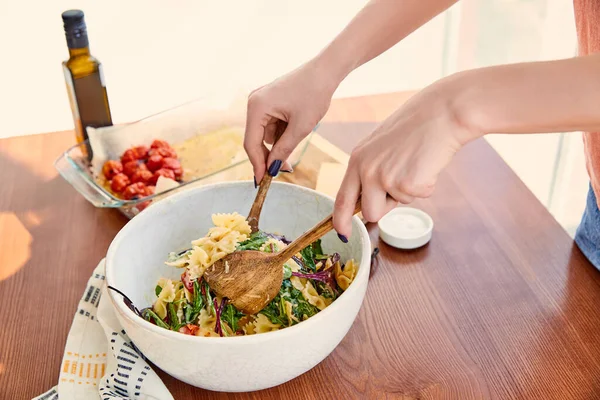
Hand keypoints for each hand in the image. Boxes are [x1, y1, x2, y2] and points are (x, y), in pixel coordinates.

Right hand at [244, 59, 341, 181]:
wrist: (326, 70)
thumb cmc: (314, 94)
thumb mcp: (300, 127)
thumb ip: (284, 150)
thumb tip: (272, 169)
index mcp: (257, 107)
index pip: (251, 143)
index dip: (257, 164)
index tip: (263, 181)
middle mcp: (254, 103)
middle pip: (256, 139)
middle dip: (271, 154)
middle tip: (287, 169)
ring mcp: (260, 101)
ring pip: (266, 134)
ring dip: (280, 142)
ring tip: (301, 133)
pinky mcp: (269, 101)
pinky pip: (272, 125)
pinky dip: (283, 131)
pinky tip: (298, 125)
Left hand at [333, 79, 479, 237]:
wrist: (442, 113)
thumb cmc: (416, 127)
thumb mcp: (381, 147)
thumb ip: (371, 170)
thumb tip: (369, 199)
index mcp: (357, 159)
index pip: (342, 198)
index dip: (341, 219)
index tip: (342, 233)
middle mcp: (366, 170)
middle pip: (370, 212)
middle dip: (386, 207)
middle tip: (402, 180)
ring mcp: (386, 178)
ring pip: (397, 206)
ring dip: (408, 192)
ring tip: (416, 164)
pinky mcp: (407, 184)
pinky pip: (418, 197)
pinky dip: (427, 185)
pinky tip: (428, 163)